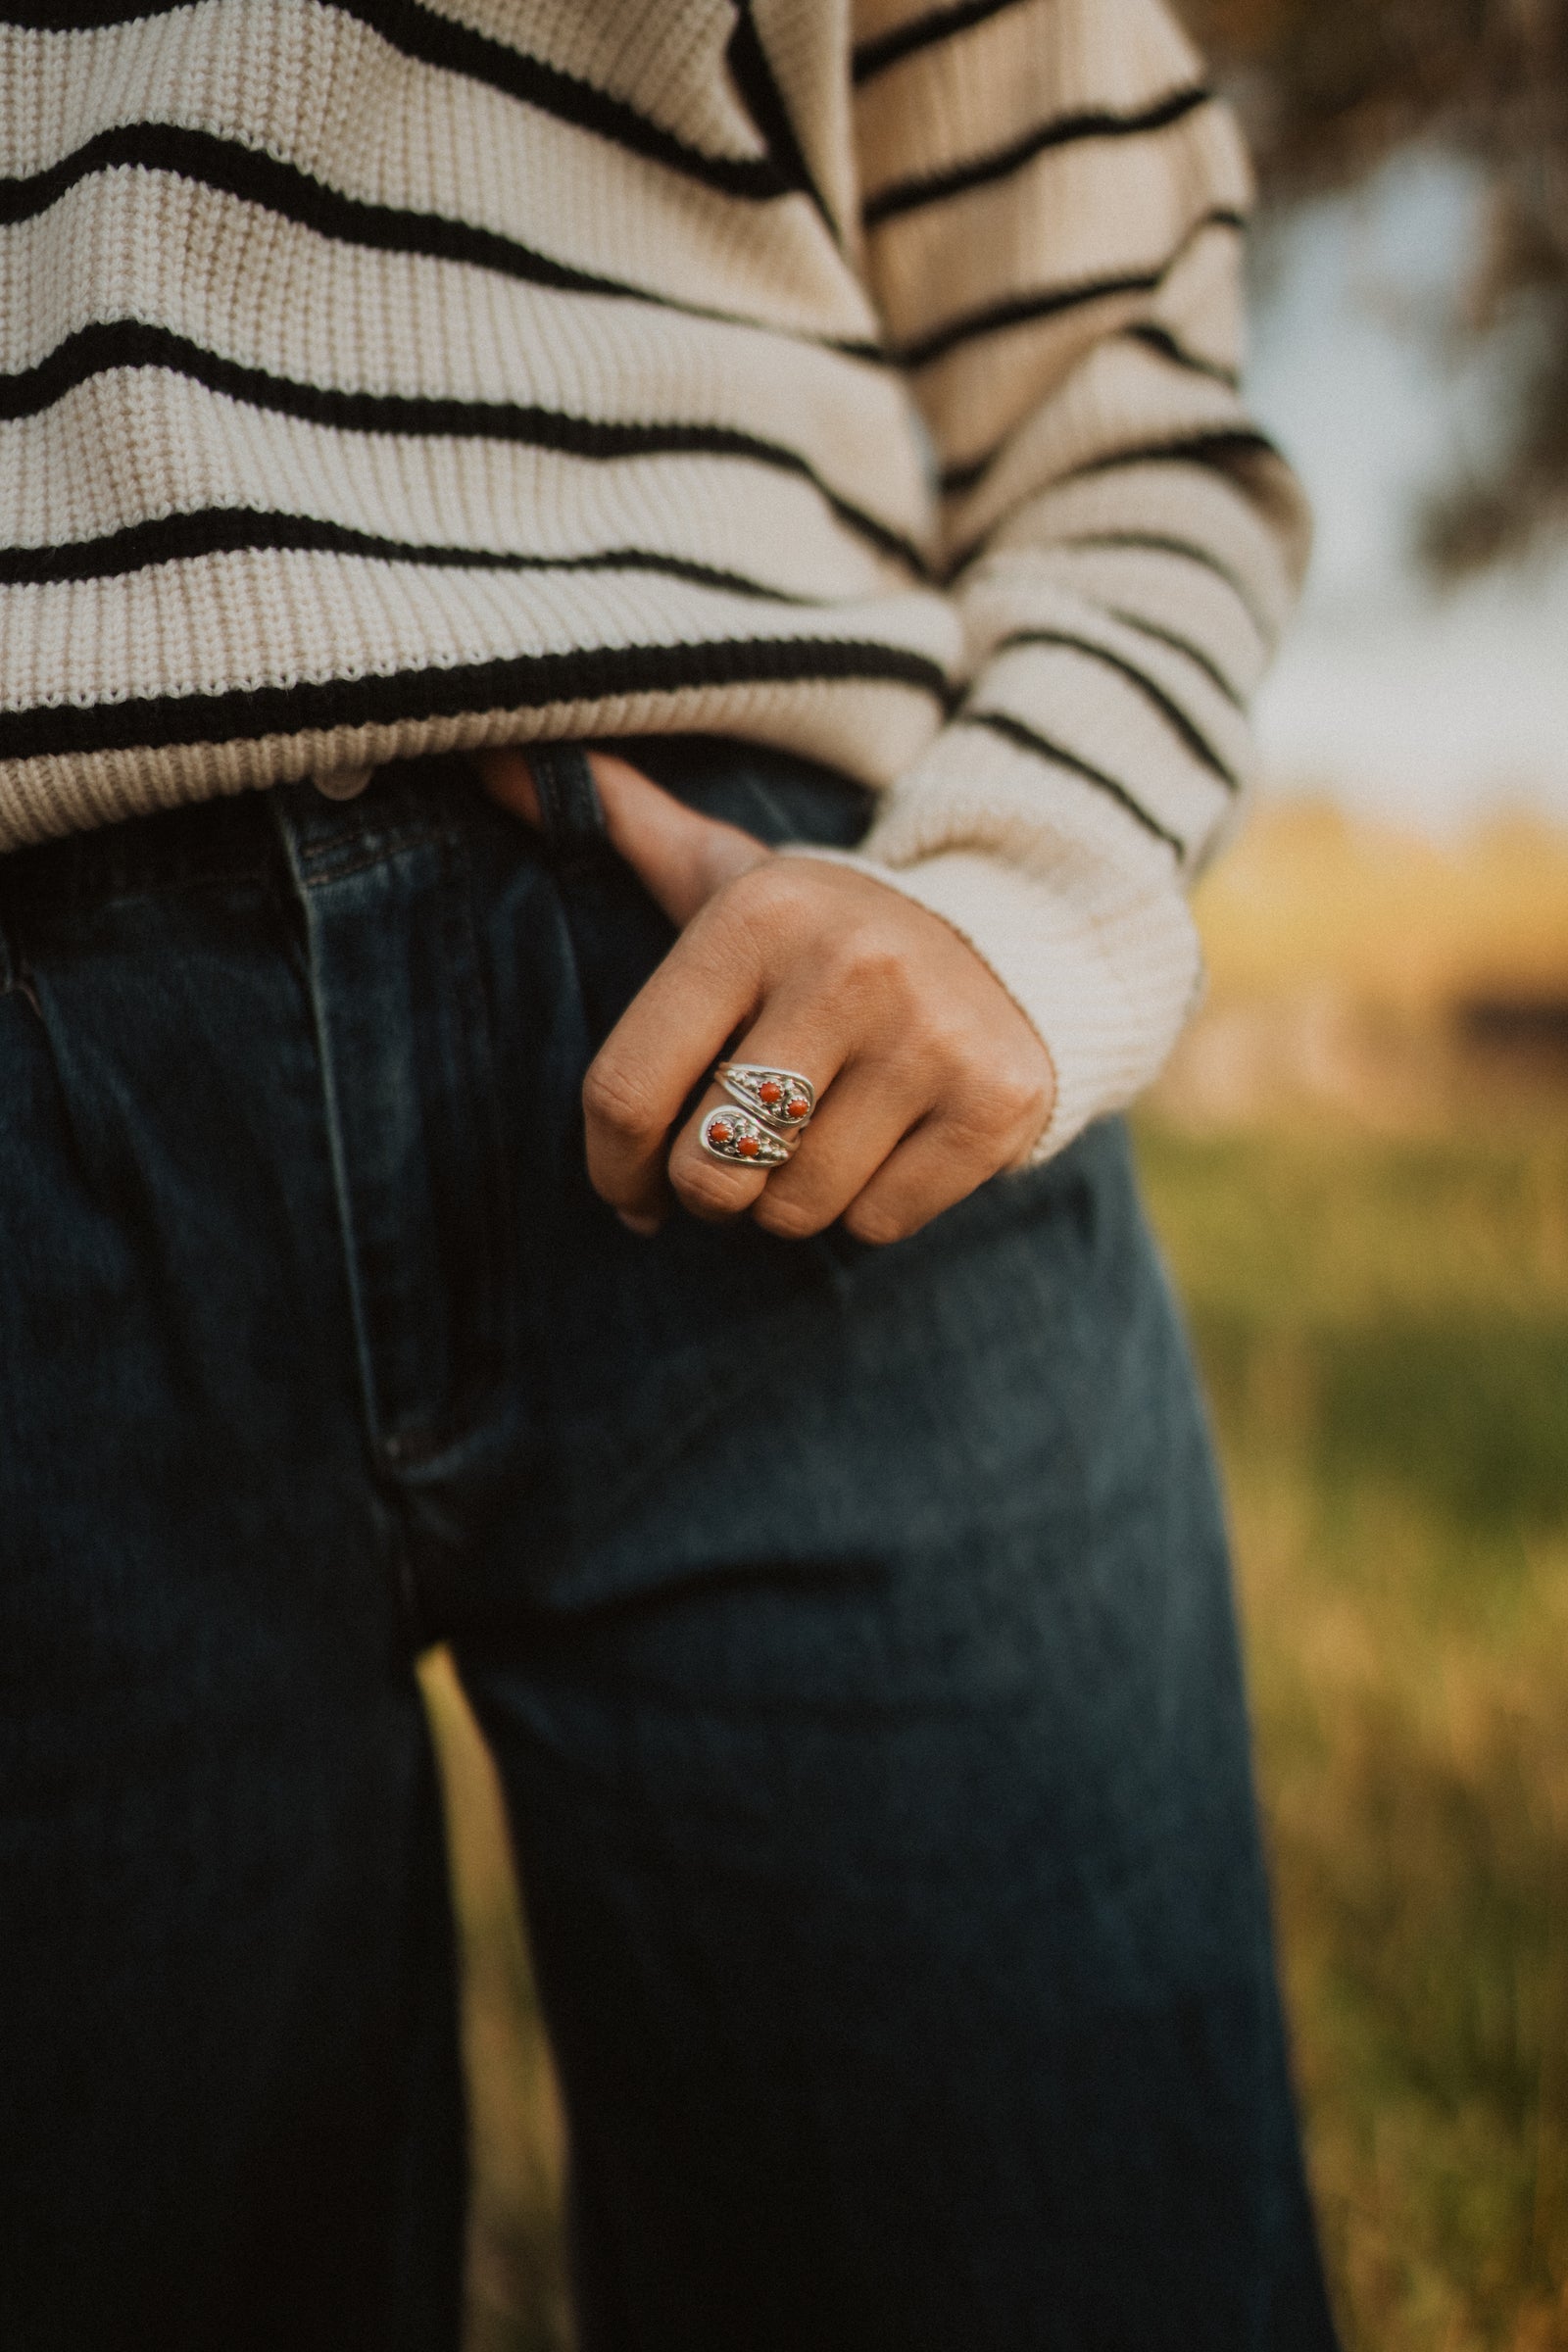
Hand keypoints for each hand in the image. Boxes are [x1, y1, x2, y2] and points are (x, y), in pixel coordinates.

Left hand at [477, 747, 1054, 1243]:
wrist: (1015, 944)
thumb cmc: (824, 934)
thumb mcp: (725, 874)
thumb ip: (620, 823)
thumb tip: (487, 756)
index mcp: (757, 917)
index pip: (626, 1091)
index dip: (611, 1169)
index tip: (628, 1190)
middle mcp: (848, 969)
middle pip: (710, 1168)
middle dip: (709, 1189)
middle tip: (739, 1158)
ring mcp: (931, 1039)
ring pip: (795, 1209)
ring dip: (788, 1203)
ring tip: (815, 1143)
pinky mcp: (996, 1105)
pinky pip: (877, 1223)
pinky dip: (867, 1211)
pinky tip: (886, 1148)